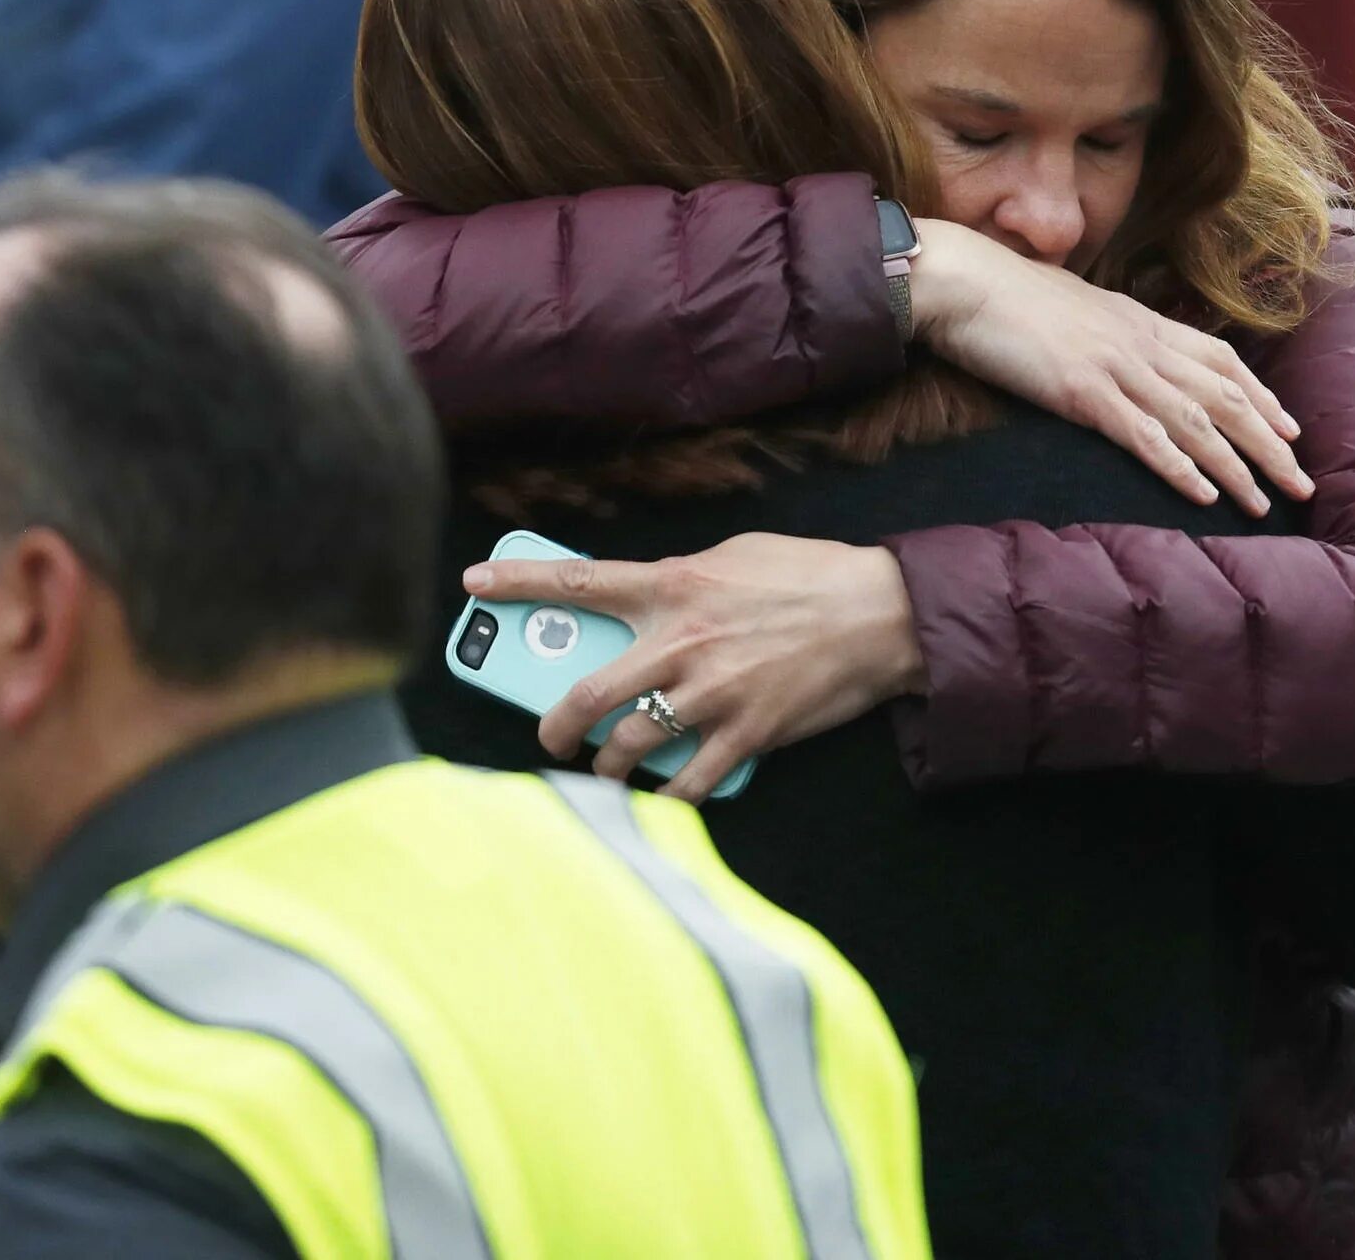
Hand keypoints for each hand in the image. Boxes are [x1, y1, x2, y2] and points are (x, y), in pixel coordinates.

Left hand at [472, 534, 925, 802]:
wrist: (881, 616)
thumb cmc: (810, 576)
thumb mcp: (736, 555)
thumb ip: (681, 577)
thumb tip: (645, 599)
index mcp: (675, 586)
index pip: (580, 582)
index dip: (519, 584)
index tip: (472, 586)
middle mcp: (681, 643)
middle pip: (586, 696)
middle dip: (552, 728)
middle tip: (548, 738)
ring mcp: (711, 695)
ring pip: (629, 749)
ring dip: (609, 769)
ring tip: (609, 772)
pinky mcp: (746, 736)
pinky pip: (688, 784)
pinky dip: (670, 799)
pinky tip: (666, 800)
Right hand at [909, 220, 1312, 515]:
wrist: (961, 280)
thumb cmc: (1002, 294)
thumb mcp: (1069, 307)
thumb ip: (1101, 330)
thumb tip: (1109, 348)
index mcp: (1138, 319)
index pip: (1219, 359)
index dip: (1261, 396)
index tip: (1290, 430)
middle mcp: (1140, 341)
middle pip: (1224, 396)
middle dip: (1268, 444)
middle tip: (1302, 484)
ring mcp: (1115, 365)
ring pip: (1196, 421)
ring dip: (1237, 467)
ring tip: (1265, 504)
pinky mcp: (1083, 391)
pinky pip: (1145, 437)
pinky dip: (1181, 468)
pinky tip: (1205, 496)